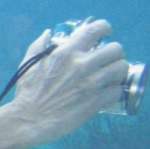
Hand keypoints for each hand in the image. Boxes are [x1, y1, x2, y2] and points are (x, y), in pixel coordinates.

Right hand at [1, 19, 128, 147]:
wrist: (29, 120)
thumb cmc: (27, 92)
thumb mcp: (28, 64)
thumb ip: (39, 46)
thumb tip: (48, 33)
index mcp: (66, 52)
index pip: (96, 29)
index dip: (105, 28)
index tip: (104, 34)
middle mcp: (82, 64)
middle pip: (116, 49)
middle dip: (114, 54)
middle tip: (107, 61)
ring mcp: (92, 83)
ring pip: (122, 68)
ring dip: (117, 72)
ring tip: (109, 78)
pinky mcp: (97, 101)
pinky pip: (117, 90)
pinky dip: (113, 92)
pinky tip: (105, 94)